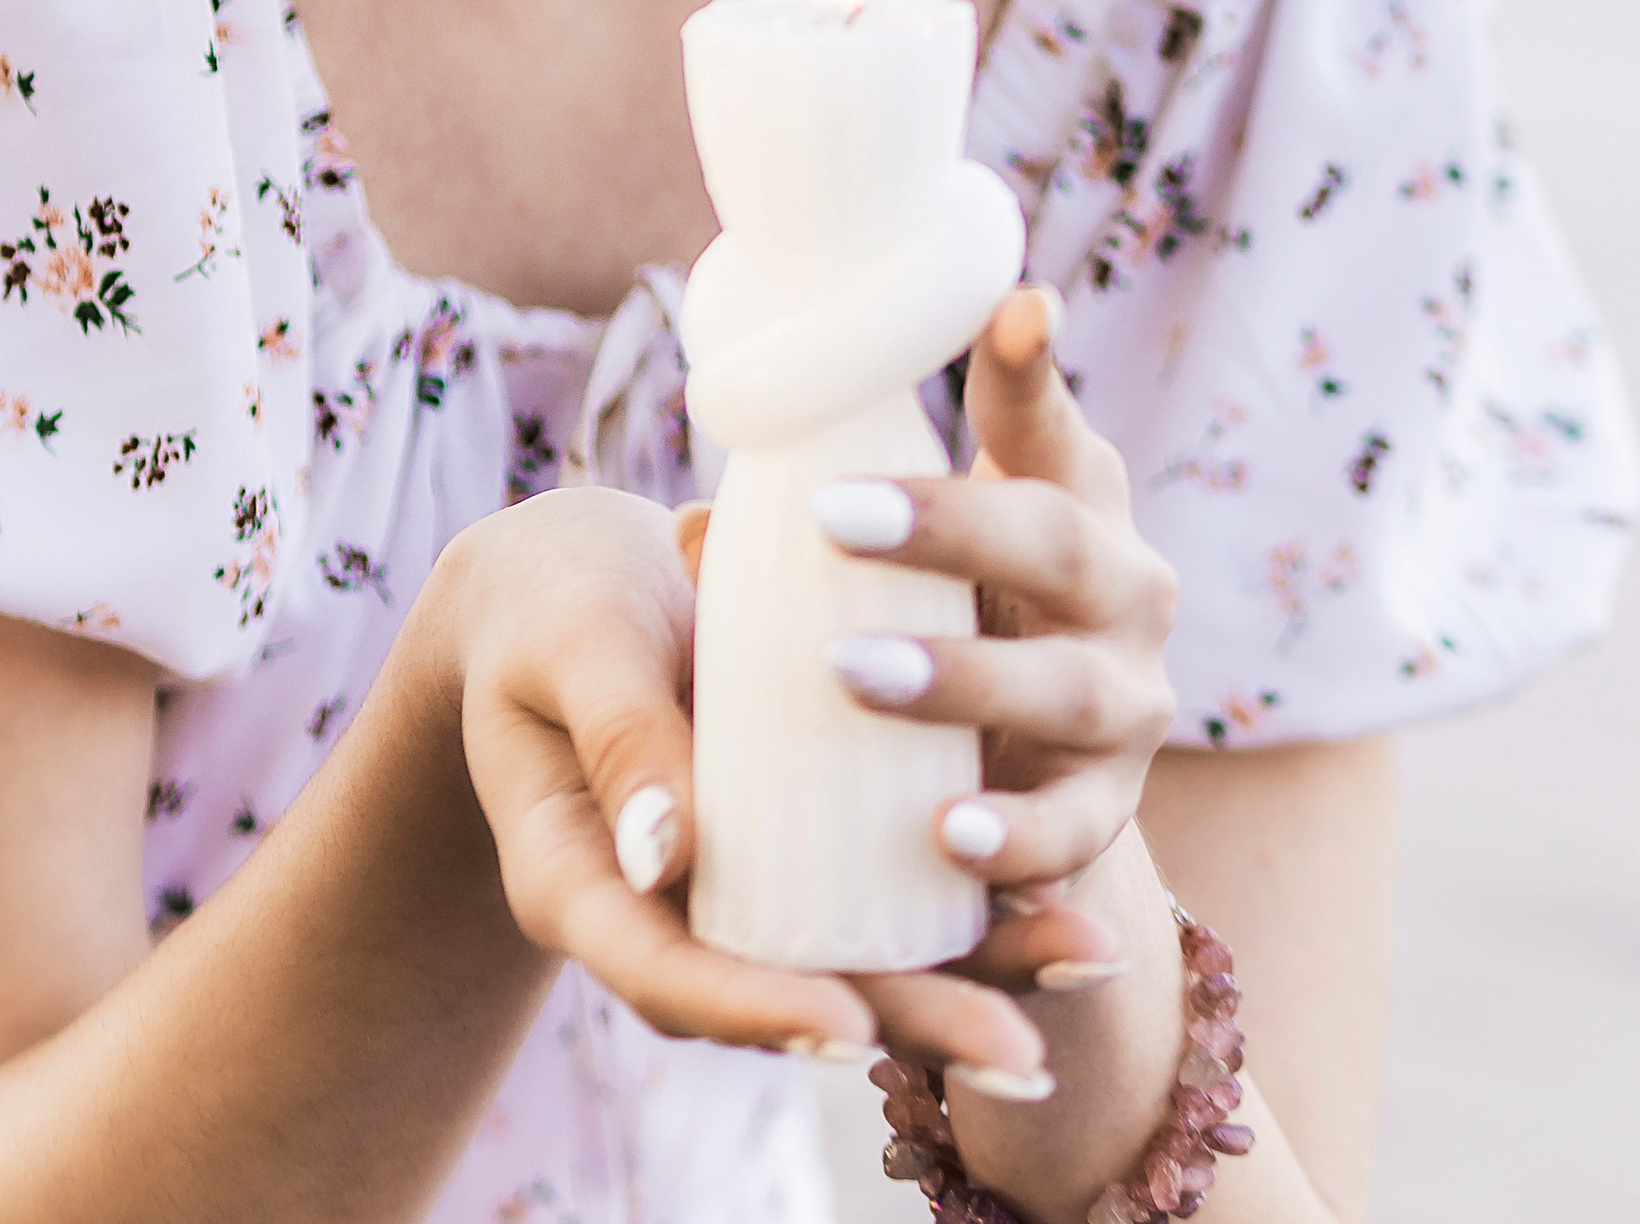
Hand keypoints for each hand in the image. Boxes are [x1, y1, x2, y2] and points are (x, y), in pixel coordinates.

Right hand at [428, 480, 1079, 1086]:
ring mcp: (741, 888)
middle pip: (789, 996)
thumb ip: (618, 733)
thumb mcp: (572, 647)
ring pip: (856, 958)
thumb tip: (669, 854)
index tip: (850, 1028)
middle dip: (910, 1025)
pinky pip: (883, 893)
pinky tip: (1064, 894)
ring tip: (1085, 958)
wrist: (567, 585)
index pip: (670, 978)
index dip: (759, 1010)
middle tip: (1022, 1053)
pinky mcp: (796, 845)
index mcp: (585, 886)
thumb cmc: (553, 603)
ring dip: (971, 972)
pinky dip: (969, 899)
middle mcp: (670, 913)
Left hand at [821, 287, 1180, 941]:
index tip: (1016, 303)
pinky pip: (1074, 829)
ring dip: (963, 679)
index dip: (1028, 364)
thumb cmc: (943, 611)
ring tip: (852, 673)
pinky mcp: (1110, 808)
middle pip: (1058, 543)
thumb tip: (696, 533)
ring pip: (1063, 688)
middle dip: (951, 529)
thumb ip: (811, 536)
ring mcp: (1129, 701)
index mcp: (1073, 495)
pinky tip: (949, 840)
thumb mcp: (903, 552)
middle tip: (833, 516)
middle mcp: (1124, 586)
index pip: (1048, 418)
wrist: (1023, 762)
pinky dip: (1017, 838)